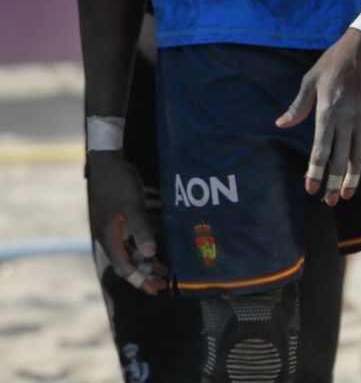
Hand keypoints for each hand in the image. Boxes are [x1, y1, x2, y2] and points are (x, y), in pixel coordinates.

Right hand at [87, 151, 166, 293]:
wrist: (106, 163)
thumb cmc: (119, 183)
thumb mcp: (133, 206)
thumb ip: (141, 229)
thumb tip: (151, 253)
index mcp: (108, 236)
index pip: (124, 267)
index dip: (140, 280)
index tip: (156, 290)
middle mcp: (107, 236)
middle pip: (126, 263)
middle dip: (145, 274)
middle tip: (163, 284)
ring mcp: (110, 229)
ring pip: (128, 253)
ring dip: (145, 262)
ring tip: (163, 271)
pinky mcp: (114, 221)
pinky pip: (127, 242)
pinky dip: (141, 249)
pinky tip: (153, 252)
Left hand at [276, 27, 360, 204]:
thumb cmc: (333, 63)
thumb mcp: (311, 80)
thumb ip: (298, 106)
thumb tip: (282, 123)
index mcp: (327, 112)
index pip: (320, 150)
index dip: (315, 172)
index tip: (311, 189)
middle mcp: (347, 119)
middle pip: (340, 159)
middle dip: (334, 182)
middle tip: (330, 201)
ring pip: (359, 155)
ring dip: (353, 178)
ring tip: (348, 194)